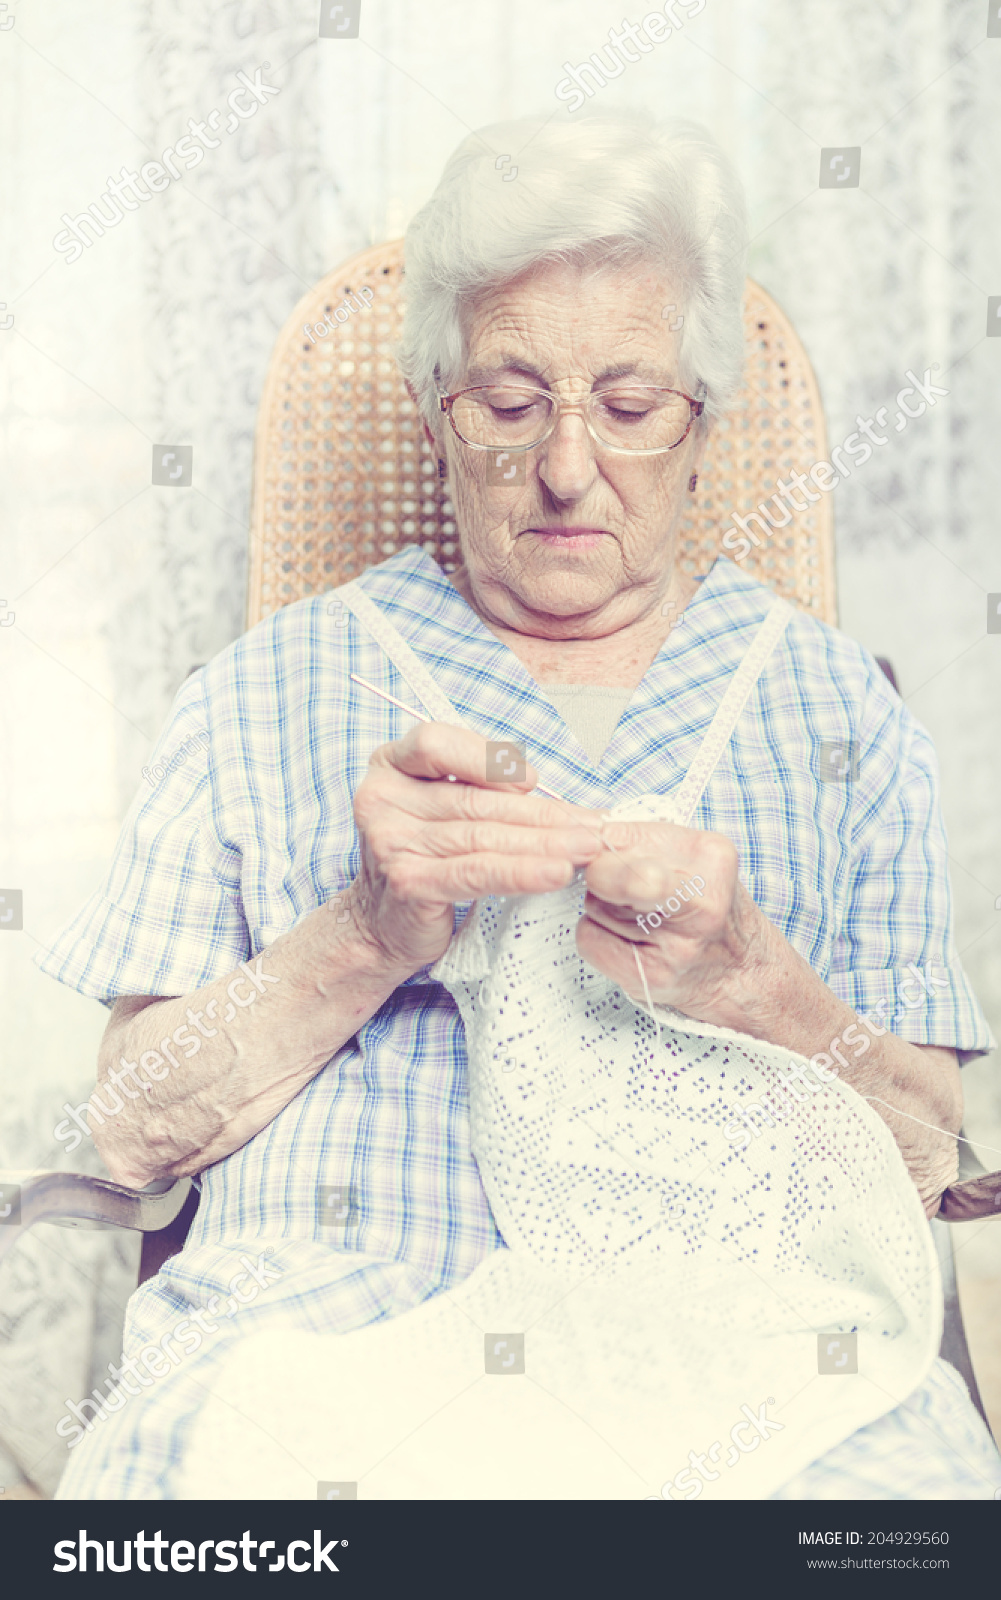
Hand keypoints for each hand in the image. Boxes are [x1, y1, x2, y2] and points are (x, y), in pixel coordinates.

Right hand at [346, 723, 605, 976]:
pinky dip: (522, 872)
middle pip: (474, 799)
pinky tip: (556, 873)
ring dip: (544, 843)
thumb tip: (547, 794)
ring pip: (483, 836)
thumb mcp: (442, 809)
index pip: (437, 742)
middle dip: (542, 814)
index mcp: (389, 766)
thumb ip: (482, 790)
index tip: (533, 782)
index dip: (488, 759)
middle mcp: (381, 799)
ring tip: (586, 848)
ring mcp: (390, 842)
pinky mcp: (408, 882)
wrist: (382, 924)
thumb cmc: (424, 858)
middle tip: (591, 826)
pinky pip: (477, 872)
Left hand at [575, 819, 766, 1028]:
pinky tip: (631, 941)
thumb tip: (584, 834)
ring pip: (594, 905)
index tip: (606, 851)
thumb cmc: (711, 908)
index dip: (601, 843)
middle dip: (600, 875)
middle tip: (617, 886)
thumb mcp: (696, 859)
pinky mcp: (653, 976)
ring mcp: (678, 944)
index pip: (621, 834)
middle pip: (605, 872)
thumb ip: (644, 840)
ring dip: (604, 908)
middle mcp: (700, 901)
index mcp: (710, 856)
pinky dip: (598, 936)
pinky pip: (590, 939)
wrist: (745, 973)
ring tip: (642, 918)